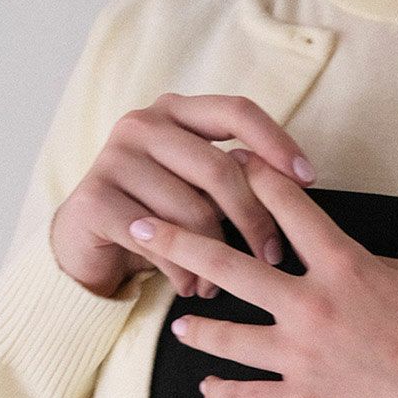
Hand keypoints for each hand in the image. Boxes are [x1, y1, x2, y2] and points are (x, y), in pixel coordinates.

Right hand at [49, 94, 315, 299]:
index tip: (309, 178)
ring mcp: (113, 158)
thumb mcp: (201, 186)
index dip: (277, 143)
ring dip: (216, 258)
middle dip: (254, 218)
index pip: (238, 111)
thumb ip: (236, 176)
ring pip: (191, 209)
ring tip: (222, 283)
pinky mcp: (94, 200)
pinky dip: (183, 271)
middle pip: (219, 168)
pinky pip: (159, 241)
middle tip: (272, 255)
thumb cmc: (160, 212)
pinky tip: (191, 287)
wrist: (88, 243)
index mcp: (176, 110)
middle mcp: (143, 124)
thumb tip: (296, 189)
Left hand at [131, 149, 397, 397]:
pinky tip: (207, 388)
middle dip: (182, 242)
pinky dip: (223, 393)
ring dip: (199, 327)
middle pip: (232, 267)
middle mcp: (312, 307)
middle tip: (145, 228)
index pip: (291, 211)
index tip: (233, 162)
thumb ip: (370, 263)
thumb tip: (348, 256)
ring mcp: (301, 358)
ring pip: (229, 337)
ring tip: (178, 323)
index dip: (259, 180)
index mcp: (344, 268)